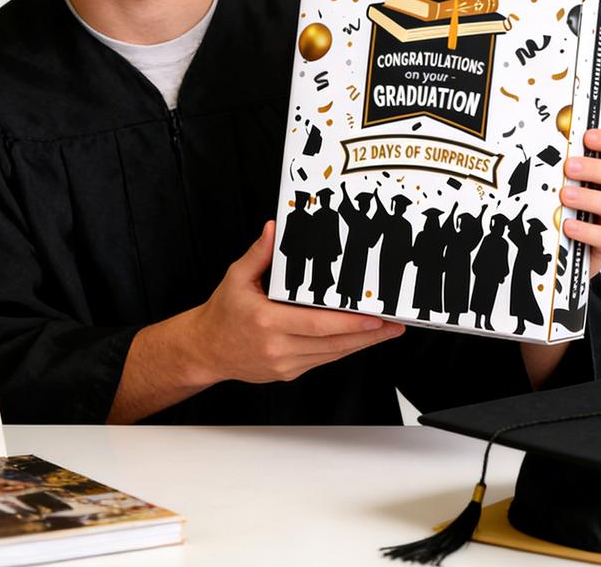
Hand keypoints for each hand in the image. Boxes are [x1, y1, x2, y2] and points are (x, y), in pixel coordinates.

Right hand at [188, 221, 404, 384]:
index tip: (374, 316)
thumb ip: (258, 254)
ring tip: (386, 332)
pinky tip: (359, 339)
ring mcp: (285, 363)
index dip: (349, 323)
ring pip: (332, 355)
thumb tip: (275, 228)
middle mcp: (278, 347)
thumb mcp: (236, 277)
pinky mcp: (289, 372)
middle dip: (368, 335)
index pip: (317, 325)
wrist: (207, 349)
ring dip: (361, 344)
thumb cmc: (223, 313)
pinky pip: (322, 360)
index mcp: (267, 321)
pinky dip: (343, 350)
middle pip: (333, 344)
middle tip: (393, 325)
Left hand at [560, 128, 600, 277]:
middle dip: (592, 168)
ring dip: (587, 198)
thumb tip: (513, 139)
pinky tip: (568, 226)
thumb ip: (546, 163)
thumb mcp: (554, 182)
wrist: (563, 246)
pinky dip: (586, 230)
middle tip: (569, 166)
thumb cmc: (559, 206)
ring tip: (565, 196)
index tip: (587, 136)